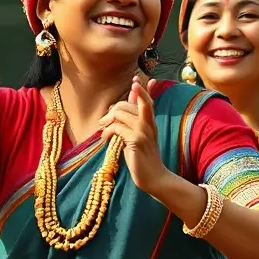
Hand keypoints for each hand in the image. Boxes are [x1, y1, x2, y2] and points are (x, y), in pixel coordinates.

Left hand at [100, 78, 168, 196]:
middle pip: (127, 104)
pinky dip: (108, 132)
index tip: (136, 79)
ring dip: (107, 121)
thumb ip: (136, 125)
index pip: (147, 100)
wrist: (154, 178)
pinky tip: (106, 139)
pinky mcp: (136, 140)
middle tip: (103, 122)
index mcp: (151, 122)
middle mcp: (149, 124)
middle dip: (112, 110)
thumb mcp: (141, 139)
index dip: (141, 89)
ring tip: (103, 131)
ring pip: (120, 112)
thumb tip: (129, 116)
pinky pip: (117, 127)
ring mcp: (143, 131)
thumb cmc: (145, 159)